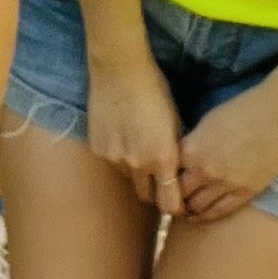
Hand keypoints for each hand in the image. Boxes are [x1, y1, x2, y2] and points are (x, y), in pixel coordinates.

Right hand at [83, 57, 187, 214]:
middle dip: (155, 193)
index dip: (176, 207)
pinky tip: (121, 133)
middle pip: (148, 197)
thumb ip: (177, 152)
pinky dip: (119, 156)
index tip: (179, 203)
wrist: (119, 71)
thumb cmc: (155, 90)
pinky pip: (112, 162)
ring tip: (139, 146)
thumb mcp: (176, 122)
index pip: (170, 204)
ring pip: (129, 178)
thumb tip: (179, 172)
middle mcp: (138, 165)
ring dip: (136, 172)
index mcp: (163, 159)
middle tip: (160, 179)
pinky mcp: (98, 150)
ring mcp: (115, 159)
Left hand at [173, 81, 277, 224]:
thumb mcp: (206, 123)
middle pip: (178, 194)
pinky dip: (207, 217)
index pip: (166, 173)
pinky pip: (220, 212)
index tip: (161, 182)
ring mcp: (226, 184)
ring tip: (185, 211)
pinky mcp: (246, 192)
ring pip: (197, 208)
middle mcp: (204, 170)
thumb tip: (182, 159)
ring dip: (188, 210)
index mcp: (191, 149)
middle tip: (170, 201)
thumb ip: (192, 144)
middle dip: (172, 198)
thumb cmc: (243, 109)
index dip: (163, 179)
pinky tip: (200, 217)